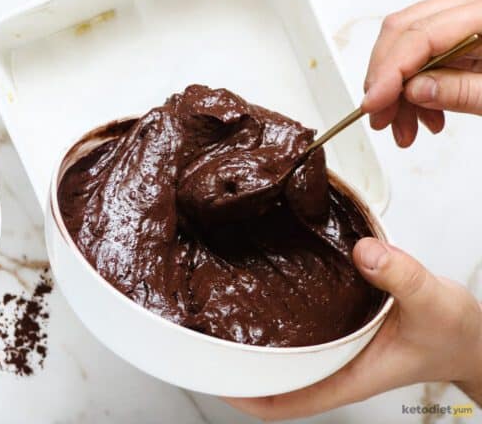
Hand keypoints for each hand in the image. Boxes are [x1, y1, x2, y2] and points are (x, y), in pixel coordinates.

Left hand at [224, 238, 481, 420]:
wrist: (474, 335)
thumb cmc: (456, 333)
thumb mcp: (433, 302)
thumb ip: (401, 277)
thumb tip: (363, 253)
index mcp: (349, 375)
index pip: (287, 402)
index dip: (246, 397)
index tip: (212, 377)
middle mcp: (336, 364)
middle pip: (275, 378)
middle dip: (237, 364)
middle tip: (200, 335)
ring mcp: (338, 348)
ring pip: (286, 355)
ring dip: (256, 340)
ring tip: (219, 312)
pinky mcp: (343, 328)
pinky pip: (304, 330)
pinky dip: (281, 318)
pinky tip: (266, 291)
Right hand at [363, 0, 481, 146]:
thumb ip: (461, 91)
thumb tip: (413, 91)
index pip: (420, 36)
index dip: (388, 73)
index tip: (373, 106)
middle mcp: (478, 2)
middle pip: (405, 31)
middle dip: (385, 79)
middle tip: (382, 119)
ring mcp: (472, 13)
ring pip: (409, 41)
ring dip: (399, 88)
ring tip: (407, 128)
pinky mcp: (470, 28)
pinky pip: (427, 49)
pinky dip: (418, 84)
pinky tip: (426, 114)